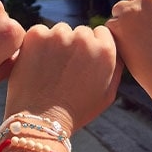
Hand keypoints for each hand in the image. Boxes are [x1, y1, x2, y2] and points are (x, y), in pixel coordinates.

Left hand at [4, 22, 122, 135]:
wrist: (42, 121)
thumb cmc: (76, 111)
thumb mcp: (107, 92)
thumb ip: (115, 64)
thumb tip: (111, 44)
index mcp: (105, 50)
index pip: (101, 33)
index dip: (93, 48)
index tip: (83, 63)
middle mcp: (84, 38)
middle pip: (80, 31)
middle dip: (75, 45)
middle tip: (66, 69)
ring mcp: (59, 35)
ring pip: (60, 31)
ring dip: (56, 43)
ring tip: (51, 69)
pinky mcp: (37, 35)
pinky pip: (40, 32)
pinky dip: (37, 44)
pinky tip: (37, 65)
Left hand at [106, 0, 151, 103]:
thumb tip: (145, 10)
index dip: (144, 5)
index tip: (146, 19)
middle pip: (131, 1)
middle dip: (133, 16)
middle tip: (141, 38)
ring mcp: (133, 10)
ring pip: (119, 12)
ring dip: (123, 25)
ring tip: (138, 47)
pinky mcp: (119, 25)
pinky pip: (111, 27)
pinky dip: (117, 39)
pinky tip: (131, 53)